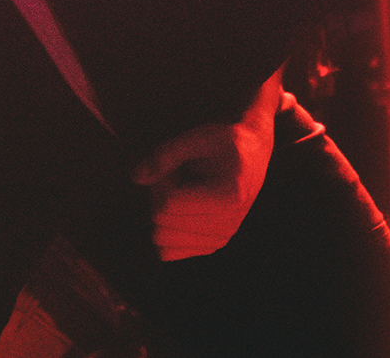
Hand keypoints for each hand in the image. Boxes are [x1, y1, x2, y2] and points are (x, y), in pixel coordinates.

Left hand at [130, 71, 284, 260]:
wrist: (253, 155)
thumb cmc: (224, 143)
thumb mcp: (198, 136)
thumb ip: (166, 154)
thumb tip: (136, 177)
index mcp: (230, 196)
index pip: (168, 204)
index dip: (161, 181)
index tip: (174, 167)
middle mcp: (228, 224)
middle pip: (162, 223)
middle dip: (159, 198)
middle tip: (176, 178)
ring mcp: (219, 240)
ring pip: (161, 240)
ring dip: (162, 215)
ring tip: (181, 193)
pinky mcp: (210, 247)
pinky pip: (167, 252)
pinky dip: (166, 231)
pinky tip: (181, 210)